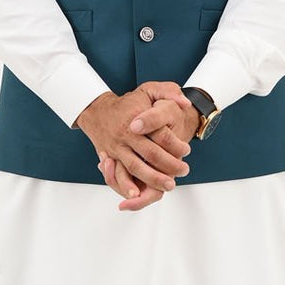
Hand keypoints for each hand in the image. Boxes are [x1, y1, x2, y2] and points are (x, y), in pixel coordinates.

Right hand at [76, 82, 193, 210]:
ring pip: (136, 167)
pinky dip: (127, 185)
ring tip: (169, 185)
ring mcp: (117, 147)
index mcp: (137, 117)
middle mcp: (126, 134)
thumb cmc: (129, 102)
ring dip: (153, 178)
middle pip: (151, 154)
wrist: (98, 110)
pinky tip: (137, 194)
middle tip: (184, 170)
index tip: (186, 150)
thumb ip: (169, 92)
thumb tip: (185, 103)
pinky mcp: (110, 158)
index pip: (160, 134)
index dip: (176, 144)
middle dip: (169, 165)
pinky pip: (119, 174)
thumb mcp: (149, 89)